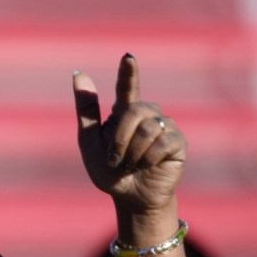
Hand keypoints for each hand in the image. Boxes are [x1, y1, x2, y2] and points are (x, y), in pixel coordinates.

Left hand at [73, 54, 186, 214]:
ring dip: (133, 152)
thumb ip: (86, 110)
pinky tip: (148, 166)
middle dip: (121, 137)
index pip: (128, 87)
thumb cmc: (110, 172)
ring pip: (149, 127)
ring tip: (132, 165)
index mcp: (125, 113)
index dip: (128, 72)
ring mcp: (165, 127)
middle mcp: (148, 116)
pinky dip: (148, 158)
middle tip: (116, 159)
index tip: (128, 58)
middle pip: (136, 110)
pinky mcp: (178, 143)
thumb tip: (79, 73)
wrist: (130, 198)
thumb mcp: (90, 142)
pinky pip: (163, 142)